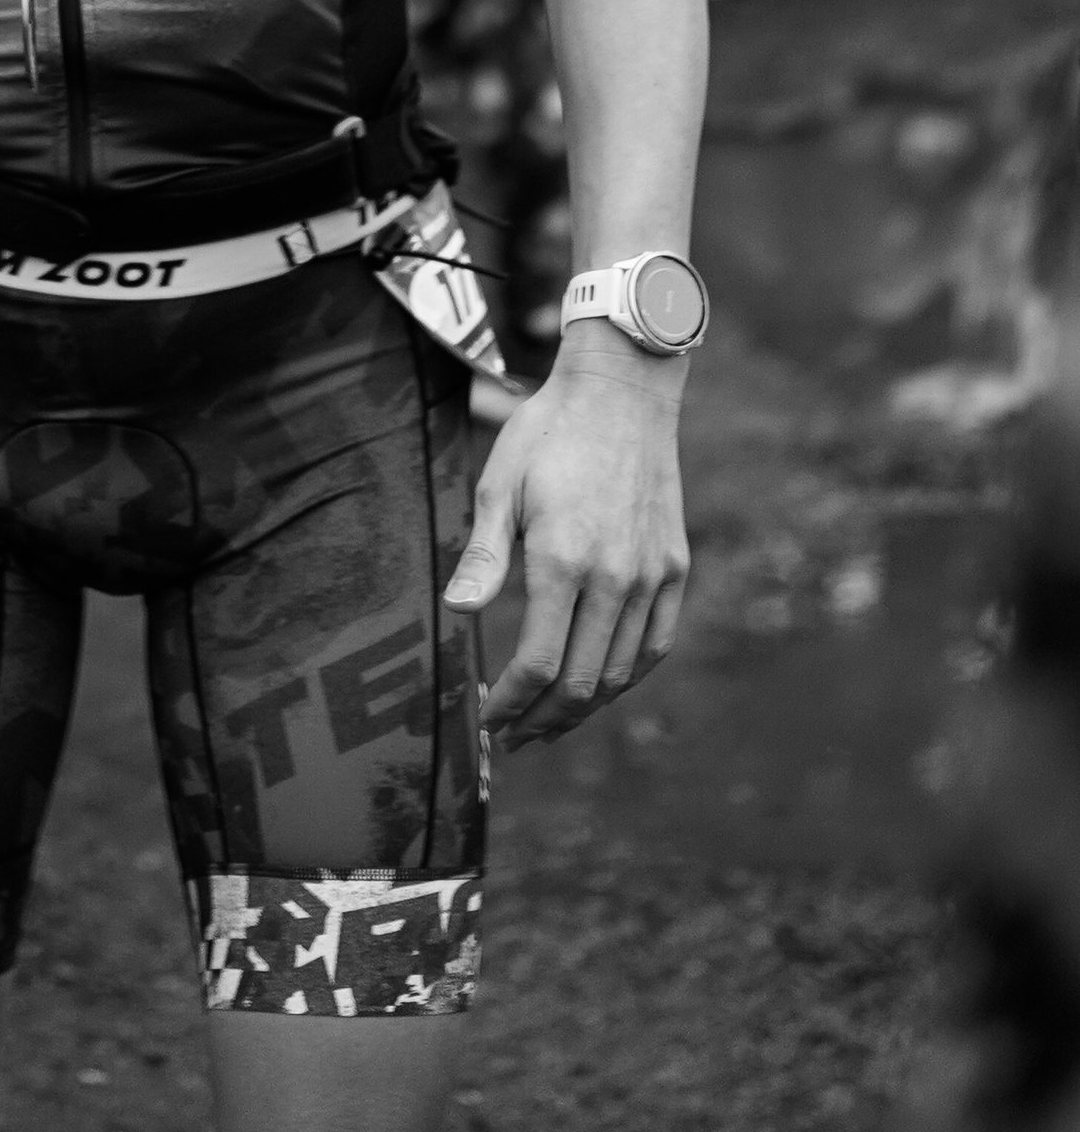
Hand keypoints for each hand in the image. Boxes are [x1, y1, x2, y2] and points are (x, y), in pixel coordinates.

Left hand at [444, 333, 689, 747]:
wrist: (622, 392)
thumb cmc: (548, 433)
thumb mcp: (500, 485)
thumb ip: (484, 556)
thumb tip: (457, 613)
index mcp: (564, 560)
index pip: (540, 664)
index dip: (511, 704)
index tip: (487, 720)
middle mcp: (616, 578)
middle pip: (583, 684)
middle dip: (542, 721)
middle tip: (511, 738)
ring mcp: (652, 577)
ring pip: (620, 673)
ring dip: (582, 709)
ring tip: (547, 723)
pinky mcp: (675, 569)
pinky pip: (654, 646)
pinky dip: (625, 677)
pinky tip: (599, 687)